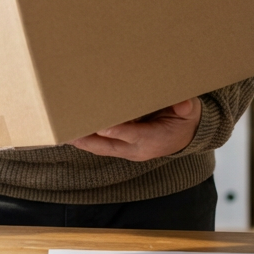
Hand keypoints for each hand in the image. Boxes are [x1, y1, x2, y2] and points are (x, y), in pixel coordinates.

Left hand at [68, 98, 201, 161]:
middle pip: (110, 146)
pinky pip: (102, 146)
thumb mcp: (191, 111)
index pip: (134, 135)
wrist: (186, 136)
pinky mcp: (122, 148)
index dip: (118, 131)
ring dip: (83, 141)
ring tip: (62, 132)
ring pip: (102, 148)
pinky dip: (87, 140)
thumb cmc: (184, 119)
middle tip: (69, 131)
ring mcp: (129, 150)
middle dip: (89, 140)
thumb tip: (184, 103)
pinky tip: (72, 132)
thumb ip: (187, 107)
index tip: (102, 126)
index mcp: (155, 139)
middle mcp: (138, 148)